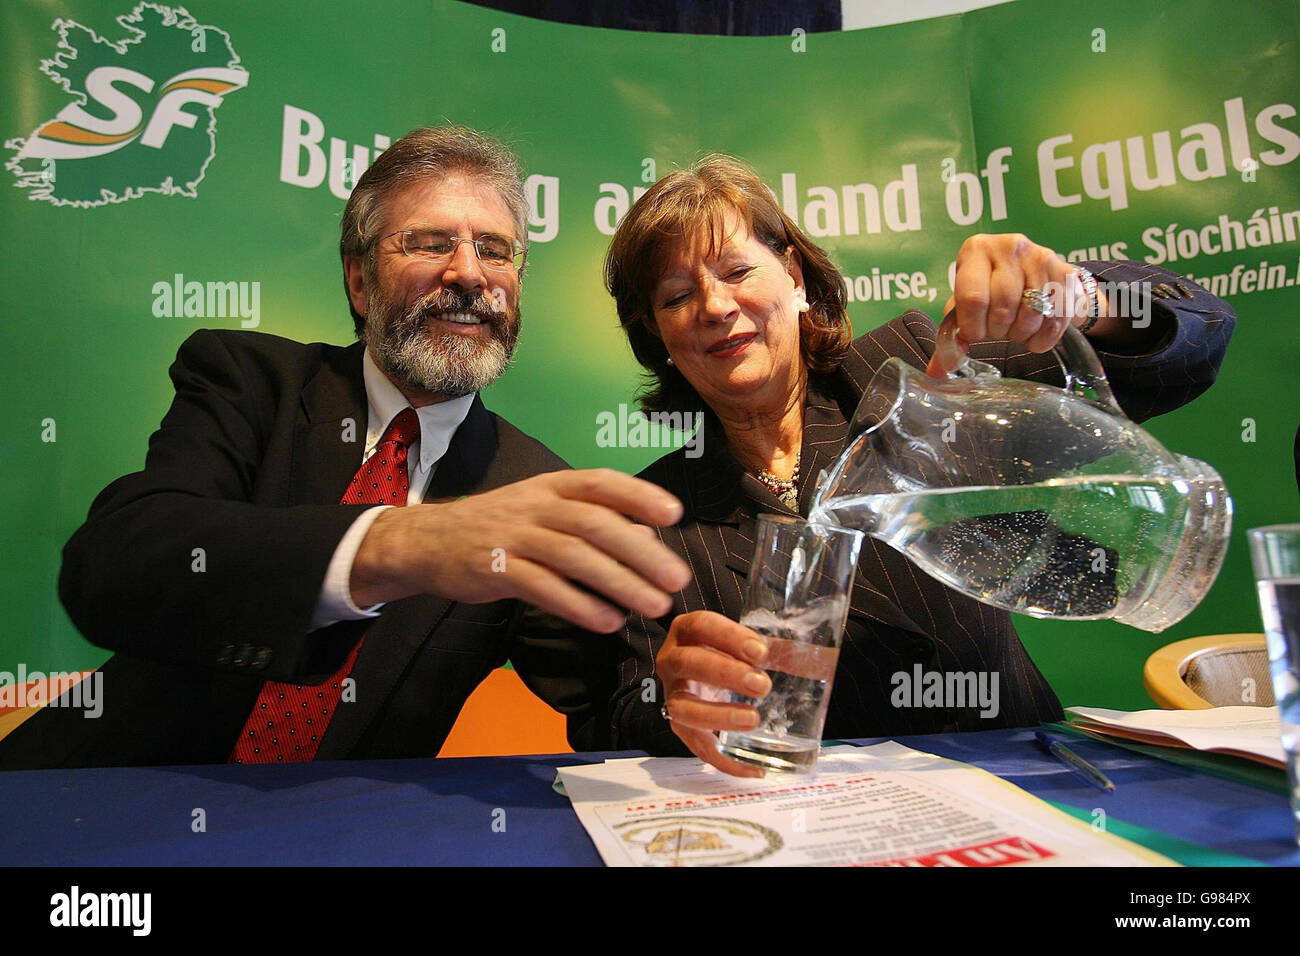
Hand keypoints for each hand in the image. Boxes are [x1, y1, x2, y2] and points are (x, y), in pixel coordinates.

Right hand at [349, 469, 691, 632]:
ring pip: (574, 557)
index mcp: (552, 486)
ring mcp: (513, 536)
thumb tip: (649, 538)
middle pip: (595, 523)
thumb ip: (591, 521)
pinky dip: (579, 605)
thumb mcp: (543, 511)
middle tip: (676, 578)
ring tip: (652, 606)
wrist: (428, 540)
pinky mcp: (495, 569)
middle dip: (641, 552)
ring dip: (619, 582)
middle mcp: (535, 505)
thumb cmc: (500, 527)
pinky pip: (543, 588)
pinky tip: (608, 621)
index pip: (600, 482)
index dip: (638, 496)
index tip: (674, 515)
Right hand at [657, 610, 773, 777]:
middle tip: (761, 685)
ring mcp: (672, 695)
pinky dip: (726, 761)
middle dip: (725, 674)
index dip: (728, 637)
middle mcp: (672, 661)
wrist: (702, 675)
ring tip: (753, 720)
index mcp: (688, 632)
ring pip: (683, 708)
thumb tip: (820, 662)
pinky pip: (698, 747)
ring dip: (718, 716)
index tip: (760, 651)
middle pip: (688, 664)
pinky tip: (755, 769)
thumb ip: (774, 650)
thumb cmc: (728, 654)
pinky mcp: (680, 726)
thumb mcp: (745, 646)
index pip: (701, 626)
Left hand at [926, 233, 1107, 377]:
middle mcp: (1009, 246)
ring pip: (1032, 313)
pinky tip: (1035, 337)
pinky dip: (1044, 337)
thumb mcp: (966, 304)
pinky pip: (1057, 317)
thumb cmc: (990, 291)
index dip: (973, 326)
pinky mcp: (1066, 272)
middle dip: (998, 330)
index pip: (973, 298)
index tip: (975, 334)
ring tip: (1015, 330)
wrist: (1034, 276)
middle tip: (997, 331)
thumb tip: (937, 372)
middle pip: (1003, 306)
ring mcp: (1041, 256)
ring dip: (1021, 334)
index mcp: (976, 250)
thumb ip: (951, 334)